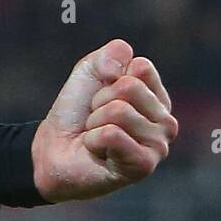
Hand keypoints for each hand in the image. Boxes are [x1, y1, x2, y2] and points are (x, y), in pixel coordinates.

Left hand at [32, 39, 177, 202]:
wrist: (54, 150)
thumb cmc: (76, 113)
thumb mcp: (88, 73)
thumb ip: (108, 56)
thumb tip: (130, 56)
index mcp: (157, 98)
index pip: (141, 67)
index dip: (109, 78)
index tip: (101, 96)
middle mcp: (166, 122)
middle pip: (129, 87)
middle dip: (100, 101)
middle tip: (95, 119)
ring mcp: (159, 146)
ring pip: (119, 111)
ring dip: (95, 122)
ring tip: (97, 136)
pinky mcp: (144, 165)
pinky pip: (112, 134)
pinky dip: (94, 139)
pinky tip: (98, 152)